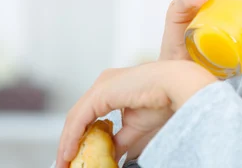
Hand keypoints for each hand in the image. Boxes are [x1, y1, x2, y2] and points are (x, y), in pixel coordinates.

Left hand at [55, 60, 216, 167]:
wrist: (176, 86)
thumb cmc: (163, 100)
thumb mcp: (136, 127)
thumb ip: (120, 140)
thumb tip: (110, 156)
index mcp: (112, 87)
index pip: (88, 114)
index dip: (78, 136)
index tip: (74, 156)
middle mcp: (104, 82)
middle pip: (78, 115)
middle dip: (69, 141)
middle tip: (65, 162)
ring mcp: (101, 85)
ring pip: (75, 117)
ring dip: (67, 142)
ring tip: (65, 162)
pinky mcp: (101, 92)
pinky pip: (79, 118)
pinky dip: (72, 137)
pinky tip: (70, 152)